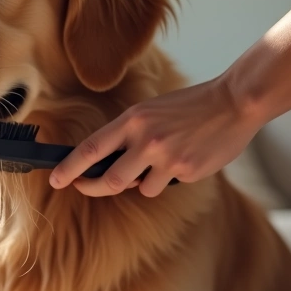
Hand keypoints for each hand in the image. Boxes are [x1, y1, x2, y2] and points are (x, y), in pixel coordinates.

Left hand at [48, 77, 262, 197]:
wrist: (234, 103)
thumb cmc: (190, 106)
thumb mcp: (151, 111)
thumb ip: (129, 135)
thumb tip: (105, 165)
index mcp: (133, 119)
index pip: (91, 149)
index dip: (69, 168)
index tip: (56, 180)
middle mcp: (146, 139)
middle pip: (110, 180)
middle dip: (94, 187)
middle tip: (83, 186)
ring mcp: (167, 158)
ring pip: (140, 187)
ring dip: (144, 180)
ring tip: (162, 159)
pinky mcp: (186, 172)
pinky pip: (165, 185)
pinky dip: (168, 178)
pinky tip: (185, 159)